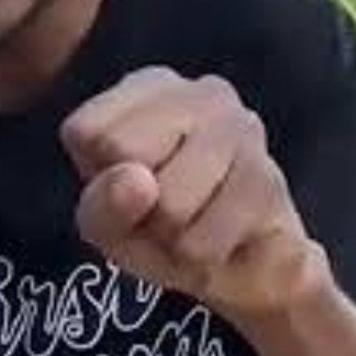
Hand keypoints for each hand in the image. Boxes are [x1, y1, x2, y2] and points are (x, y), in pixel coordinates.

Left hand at [60, 68, 327, 320]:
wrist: (246, 269)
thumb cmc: (160, 226)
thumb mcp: (106, 221)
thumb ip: (102, 203)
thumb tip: (137, 182)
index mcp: (148, 87)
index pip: (85, 130)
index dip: (97, 175)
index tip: (127, 182)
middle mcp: (200, 92)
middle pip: (122, 151)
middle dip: (136, 202)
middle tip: (160, 207)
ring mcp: (242, 129)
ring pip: (168, 201)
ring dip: (170, 235)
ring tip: (190, 224)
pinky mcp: (270, 178)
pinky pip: (204, 239)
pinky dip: (199, 256)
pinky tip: (218, 237)